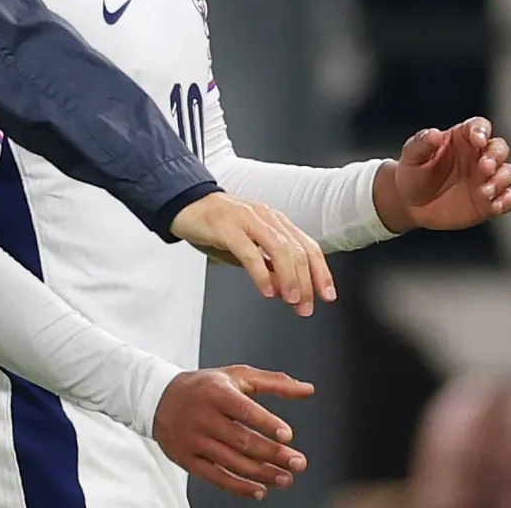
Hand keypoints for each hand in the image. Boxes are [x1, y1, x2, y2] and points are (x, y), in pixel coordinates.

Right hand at [153, 365, 313, 499]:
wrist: (159, 398)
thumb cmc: (205, 387)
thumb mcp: (236, 376)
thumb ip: (273, 382)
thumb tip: (307, 390)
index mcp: (216, 392)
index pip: (243, 410)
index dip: (266, 423)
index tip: (288, 435)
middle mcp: (203, 416)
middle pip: (242, 440)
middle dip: (273, 454)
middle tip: (298, 463)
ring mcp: (194, 439)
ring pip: (232, 462)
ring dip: (262, 473)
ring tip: (285, 478)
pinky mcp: (187, 458)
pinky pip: (216, 477)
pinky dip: (239, 487)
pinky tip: (259, 490)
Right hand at [170, 192, 334, 315]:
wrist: (183, 203)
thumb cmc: (215, 225)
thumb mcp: (247, 248)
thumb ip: (267, 265)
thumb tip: (285, 289)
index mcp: (275, 221)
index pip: (308, 246)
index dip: (321, 272)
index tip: (326, 294)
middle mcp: (266, 218)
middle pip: (297, 250)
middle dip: (305, 282)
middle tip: (305, 305)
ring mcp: (247, 220)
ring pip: (280, 249)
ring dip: (289, 278)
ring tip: (290, 299)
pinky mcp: (226, 226)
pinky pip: (249, 252)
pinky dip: (261, 274)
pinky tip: (266, 290)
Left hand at [375, 117, 510, 232]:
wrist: (410, 203)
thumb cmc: (412, 172)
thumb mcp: (411, 155)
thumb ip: (422, 143)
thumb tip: (434, 134)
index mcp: (462, 139)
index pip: (480, 126)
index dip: (482, 130)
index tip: (477, 140)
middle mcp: (478, 156)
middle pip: (500, 148)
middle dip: (497, 156)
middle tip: (485, 167)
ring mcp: (486, 179)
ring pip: (507, 173)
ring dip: (501, 180)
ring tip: (483, 190)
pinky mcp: (489, 201)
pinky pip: (508, 199)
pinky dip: (507, 200)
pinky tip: (496, 203)